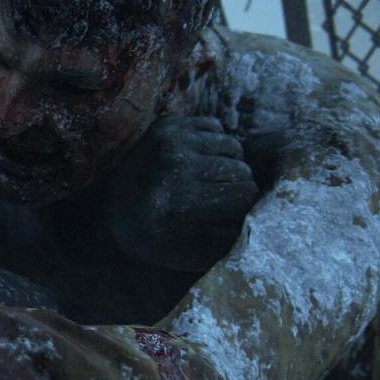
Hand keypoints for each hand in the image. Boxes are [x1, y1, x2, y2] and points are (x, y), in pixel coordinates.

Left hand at [107, 116, 257, 268]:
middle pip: (242, 171)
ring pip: (233, 147)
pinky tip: (198, 163)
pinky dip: (215, 146)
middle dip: (239, 188)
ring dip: (230, 165)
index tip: (237, 217)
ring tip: (211, 182)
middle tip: (220, 202)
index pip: (244, 196)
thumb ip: (231, 243)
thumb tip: (266, 223)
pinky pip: (217, 127)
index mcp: (178, 202)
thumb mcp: (193, 254)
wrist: (113, 209)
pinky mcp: (165, 125)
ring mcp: (168, 141)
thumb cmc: (159, 239)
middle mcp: (172, 166)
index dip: (246, 209)